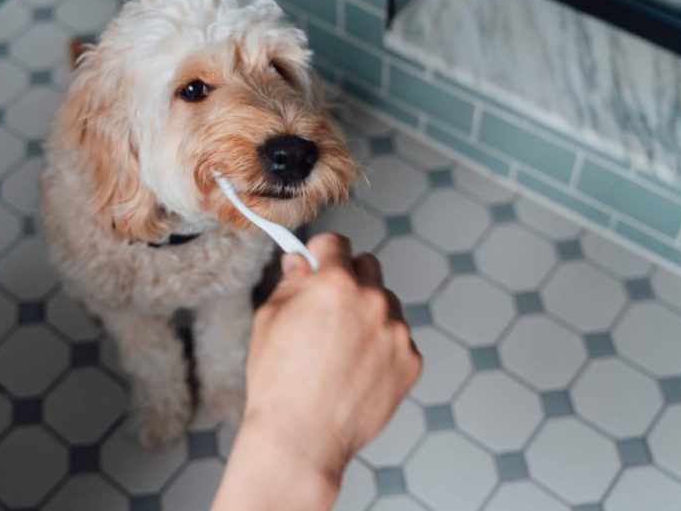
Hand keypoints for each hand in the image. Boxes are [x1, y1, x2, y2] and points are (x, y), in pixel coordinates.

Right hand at [212, 233, 420, 509]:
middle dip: (348, 280)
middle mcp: (373, 300)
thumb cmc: (278, 382)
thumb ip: (291, 282)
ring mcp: (397, 332)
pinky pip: (398, 340)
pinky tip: (355, 371)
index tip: (318, 265)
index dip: (321, 254)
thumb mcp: (269, 319)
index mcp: (335, 282)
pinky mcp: (411, 361)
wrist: (300, 438)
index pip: (336, 243)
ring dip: (368, 314)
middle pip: (367, 267)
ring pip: (386, 304)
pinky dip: (381, 348)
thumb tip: (301, 263)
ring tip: (340, 349)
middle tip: (328, 309)